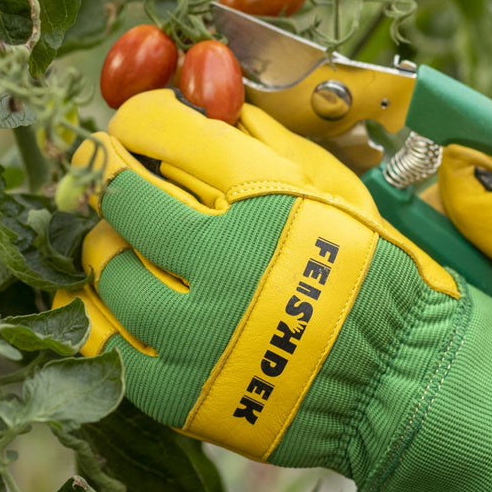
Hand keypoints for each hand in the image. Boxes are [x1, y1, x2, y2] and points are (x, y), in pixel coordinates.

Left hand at [56, 89, 491, 491]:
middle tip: (118, 176)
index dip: (137, 119)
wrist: (396, 380)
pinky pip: (100, 340)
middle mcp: (221, 261)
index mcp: (265, 199)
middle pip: (120, 194)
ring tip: (130, 243)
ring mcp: (192, 333)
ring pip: (105, 266)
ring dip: (109, 243)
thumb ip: (268, 141)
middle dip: (112, 173)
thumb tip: (203, 99)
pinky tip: (108, 295)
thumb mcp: (338, 189)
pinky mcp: (173, 392)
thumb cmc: (374, 277)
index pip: (162, 129)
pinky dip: (95, 309)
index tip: (135, 127)